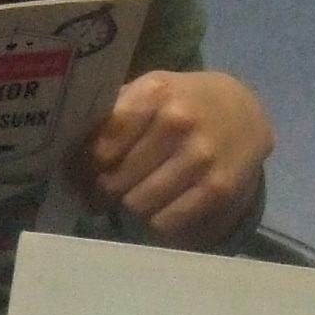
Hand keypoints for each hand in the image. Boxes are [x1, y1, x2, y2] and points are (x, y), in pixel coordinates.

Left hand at [82, 69, 271, 243]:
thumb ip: (112, 116)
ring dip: (129, 206)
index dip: (84, 167)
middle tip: (103, 192)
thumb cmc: (182, 103)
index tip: (80, 175)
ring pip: (137, 204)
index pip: (102, 143)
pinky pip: (165, 222)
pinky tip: (159, 207)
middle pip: (115, 179)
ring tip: (131, 197)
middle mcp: (178, 121)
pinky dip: (156, 221)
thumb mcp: (150, 92)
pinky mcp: (217, 188)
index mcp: (155, 93)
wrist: (245, 112)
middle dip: (103, 190)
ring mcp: (200, 156)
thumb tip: (69, 158)